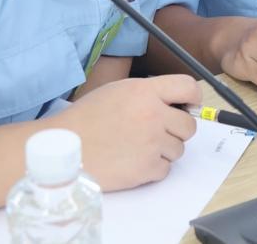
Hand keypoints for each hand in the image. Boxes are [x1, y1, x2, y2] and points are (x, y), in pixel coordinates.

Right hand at [55, 74, 199, 190]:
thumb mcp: (119, 91)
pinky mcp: (146, 169)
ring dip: (163, 150)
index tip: (187, 106)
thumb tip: (178, 103)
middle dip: (176, 130)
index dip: (192, 98)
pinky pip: (166, 169)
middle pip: (189, 125)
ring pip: (178, 149)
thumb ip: (150, 93)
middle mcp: (153, 115)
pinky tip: (132, 160)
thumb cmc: (88, 118)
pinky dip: (153, 168)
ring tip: (137, 146)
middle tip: (156, 132)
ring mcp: (151, 144)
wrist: (64, 148)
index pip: (189, 88)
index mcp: (146, 92)